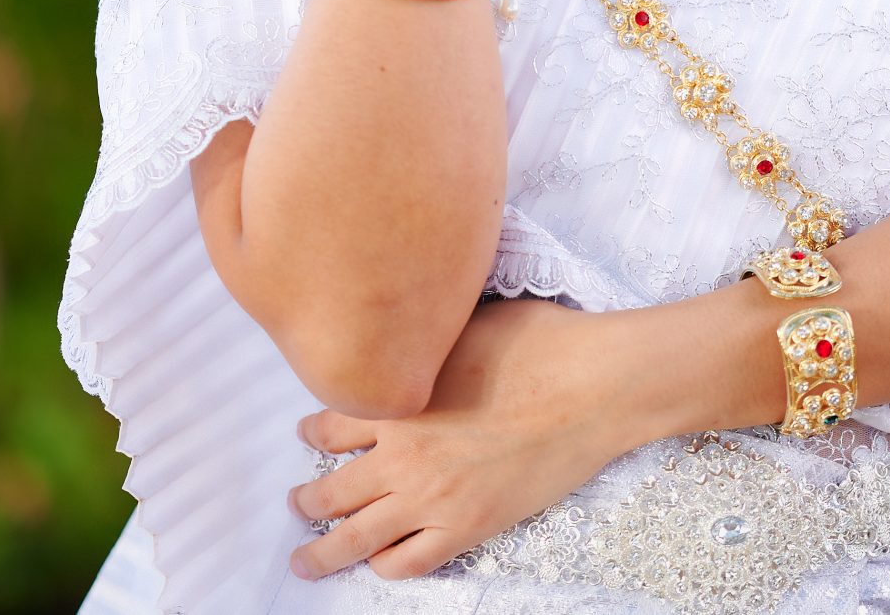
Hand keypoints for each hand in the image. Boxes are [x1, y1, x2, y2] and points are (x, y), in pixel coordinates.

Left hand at [283, 297, 650, 580]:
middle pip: (330, 490)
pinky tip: (378, 563)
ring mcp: (434, 496)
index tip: (308, 434)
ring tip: (306, 557)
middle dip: (305, 500)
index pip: (329, 423)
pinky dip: (385, 566)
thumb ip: (425, 342)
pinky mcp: (469, 526)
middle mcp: (404, 454)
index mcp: (400, 400)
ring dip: (323, 550)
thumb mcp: (465, 323)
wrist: (593, 386)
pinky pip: (410, 562)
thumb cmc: (540, 343)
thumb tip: (410, 331)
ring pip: (357, 537)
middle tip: (296, 503)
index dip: (312, 431)